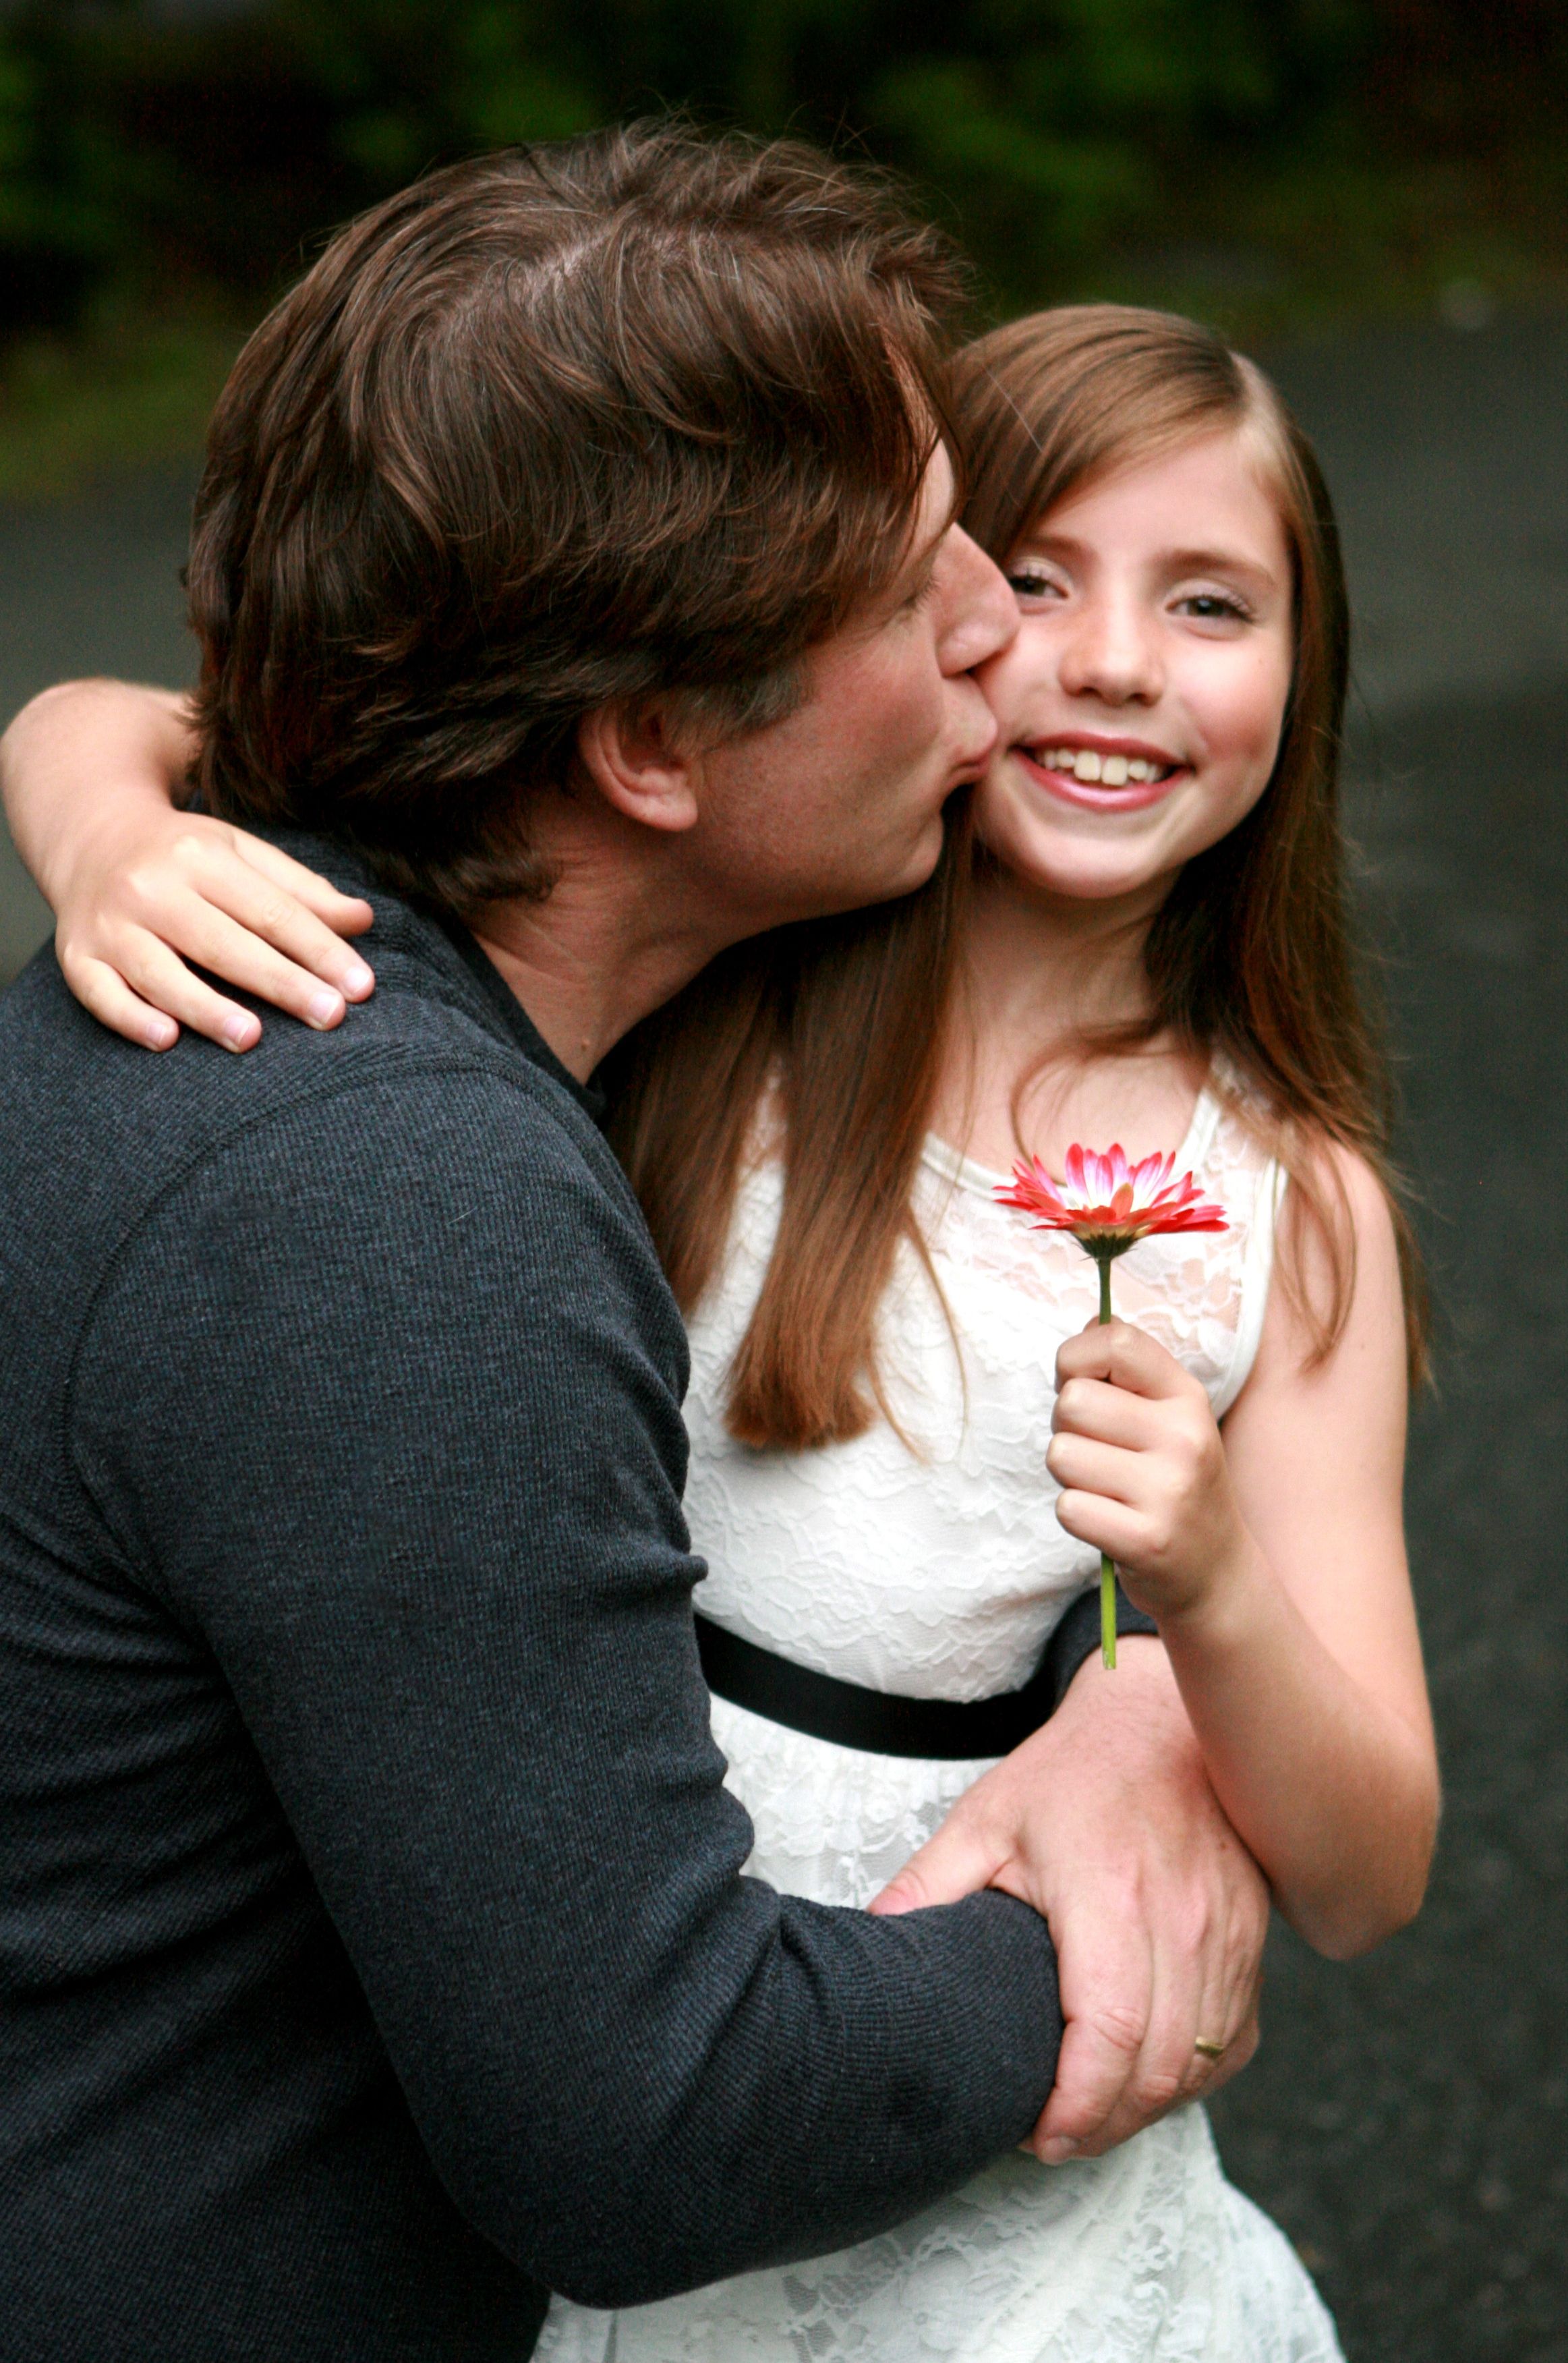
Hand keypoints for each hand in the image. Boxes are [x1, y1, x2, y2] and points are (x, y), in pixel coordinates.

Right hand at [54, 806, 375, 1053]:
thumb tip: (363, 920)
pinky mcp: (77, 955)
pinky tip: (166, 1040)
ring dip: (204, 1007)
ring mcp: (111, 924)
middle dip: (279, 981)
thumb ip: (300, 890)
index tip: (360, 986)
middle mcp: (151, 887)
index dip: (318, 949)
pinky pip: (99, 992)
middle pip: (223, 942)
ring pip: (159, 971)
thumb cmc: (182, 854)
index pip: (270, 910)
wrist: (89, 833)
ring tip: (251, 1038)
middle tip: (329, 1016)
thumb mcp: (241, 853)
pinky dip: (130, 1017)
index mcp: (201, 857)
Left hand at [869, 1638, 1267, 2159]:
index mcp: (1107, 1892)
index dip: (1074, 2107)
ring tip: (1091, 2114)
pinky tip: (1151, 2077)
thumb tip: (869, 1942)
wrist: (1159, 1717)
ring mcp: (1226, 1930)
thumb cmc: (1071, 1772)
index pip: (1108, 2035)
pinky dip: (1196, 2074)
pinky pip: (1238, 2038)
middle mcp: (1180, 1919)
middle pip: (1158, 2068)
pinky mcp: (1252, 1935)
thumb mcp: (985, 1819)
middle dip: (1102, 2125)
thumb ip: (927, 1886)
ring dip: (1148, 2108)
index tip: (1035, 2133)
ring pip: (1202, 2062)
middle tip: (1052, 2137)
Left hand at [1048, 1320, 1249, 1626]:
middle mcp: (1185, 1437)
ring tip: (1107, 1488)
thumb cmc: (1174, 1483)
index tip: (1082, 1385)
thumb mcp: (1170, 1417)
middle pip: (1072, 1401)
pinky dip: (1077, 1514)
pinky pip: (1068, 1507)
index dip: (1075, 1358)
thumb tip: (1091, 1321)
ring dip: (1070, 1475)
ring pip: (1061, 1454)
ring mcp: (1168, 1490)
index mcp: (1186, 1397)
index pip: (1115, 1342)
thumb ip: (1129, 1370)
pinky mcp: (1146, 1540)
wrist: (1216, 1572)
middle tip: (1097, 1452)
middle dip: (1067, 1427)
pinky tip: (1110, 1521)